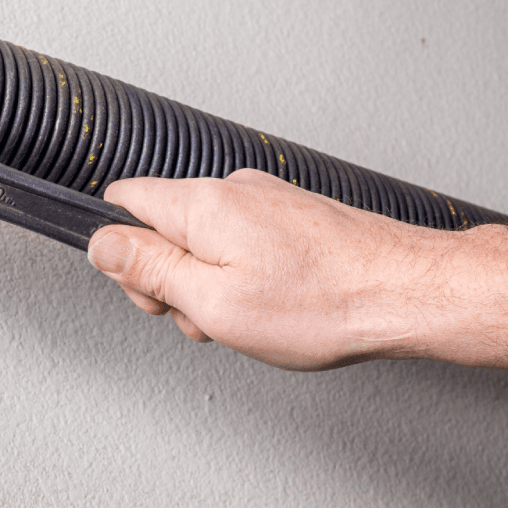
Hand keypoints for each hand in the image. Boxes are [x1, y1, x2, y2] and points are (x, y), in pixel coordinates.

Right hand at [88, 169, 507, 384]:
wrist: (405, 291)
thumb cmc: (321, 303)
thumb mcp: (211, 302)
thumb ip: (149, 269)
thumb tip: (102, 245)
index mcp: (202, 205)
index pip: (124, 201)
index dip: (120, 251)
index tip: (145, 289)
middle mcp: (233, 190)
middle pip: (165, 224)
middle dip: (170, 276)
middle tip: (202, 317)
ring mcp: (268, 199)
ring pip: (207, 238)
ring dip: (211, 281)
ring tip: (249, 318)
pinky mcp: (295, 215)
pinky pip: (244, 240)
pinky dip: (245, 274)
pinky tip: (276, 305)